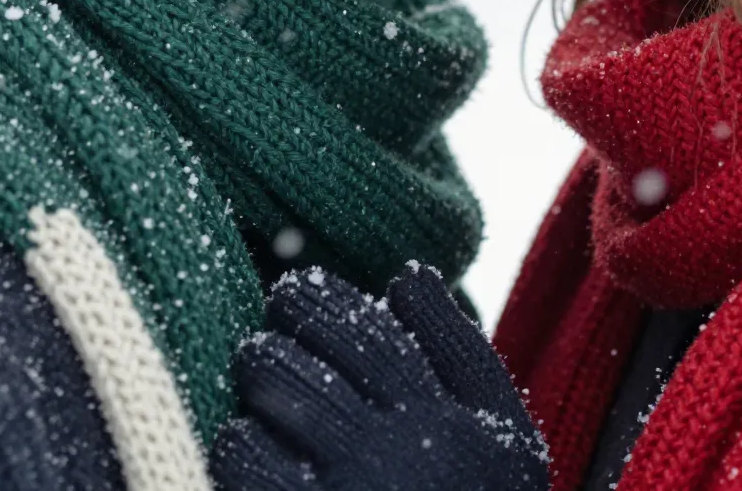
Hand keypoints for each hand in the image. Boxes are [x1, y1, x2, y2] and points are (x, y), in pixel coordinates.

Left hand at [212, 263, 547, 490]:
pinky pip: (242, 466)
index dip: (327, 304)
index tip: (299, 295)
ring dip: (255, 383)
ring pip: (268, 408)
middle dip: (279, 335)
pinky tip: (244, 447)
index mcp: (457, 428)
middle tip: (266, 333)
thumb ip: (462, 355)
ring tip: (255, 379)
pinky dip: (236, 446)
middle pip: (314, 363)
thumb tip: (406, 276)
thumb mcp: (506, 444)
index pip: (375, 334)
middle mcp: (401, 457)